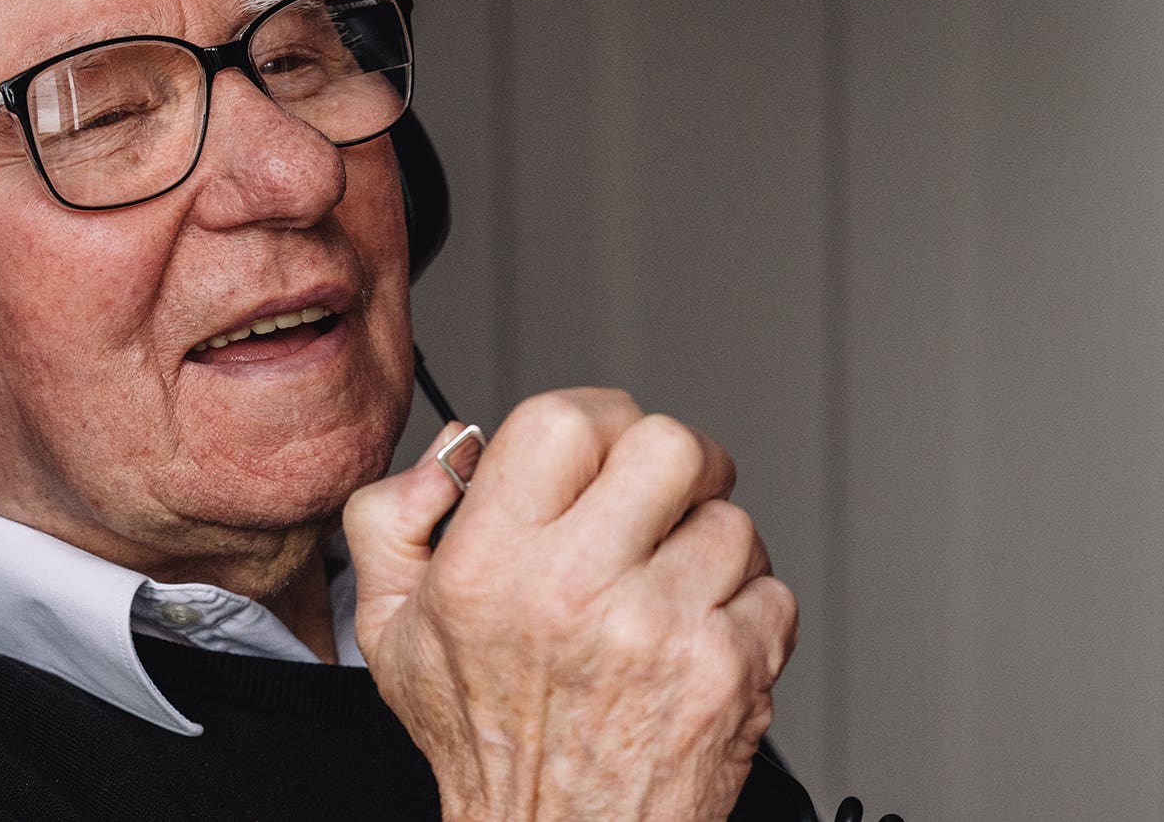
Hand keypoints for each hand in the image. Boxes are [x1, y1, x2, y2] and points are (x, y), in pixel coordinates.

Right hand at [344, 389, 797, 820]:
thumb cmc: (485, 746)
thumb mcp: (391, 633)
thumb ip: (392, 521)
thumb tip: (453, 450)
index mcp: (492, 566)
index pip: (565, 420)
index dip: (600, 418)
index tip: (607, 448)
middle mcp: (577, 590)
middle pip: (671, 446)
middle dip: (679, 463)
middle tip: (667, 496)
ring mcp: (662, 630)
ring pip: (731, 523)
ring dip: (711, 548)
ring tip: (672, 592)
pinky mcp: (730, 673)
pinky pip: (771, 592)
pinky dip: (748, 612)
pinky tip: (699, 642)